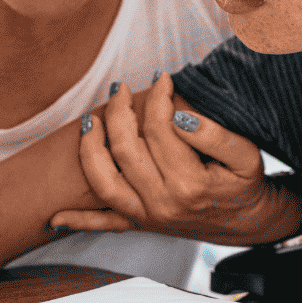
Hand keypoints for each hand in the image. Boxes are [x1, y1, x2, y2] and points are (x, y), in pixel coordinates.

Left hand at [51, 74, 279, 242]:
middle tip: (119, 88)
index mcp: (189, 184)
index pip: (160, 129)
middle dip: (118, 112)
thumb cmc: (244, 184)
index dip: (159, 97)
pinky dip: (77, 221)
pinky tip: (54, 217)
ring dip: (89, 149)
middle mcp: (162, 203)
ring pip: (103, 182)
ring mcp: (147, 216)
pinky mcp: (140, 224)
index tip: (162, 77)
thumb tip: (178, 116)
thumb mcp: (246, 156)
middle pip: (126, 149)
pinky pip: (103, 225)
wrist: (248, 223)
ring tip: (89, 120)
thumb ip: (215, 134)